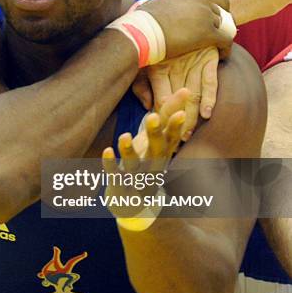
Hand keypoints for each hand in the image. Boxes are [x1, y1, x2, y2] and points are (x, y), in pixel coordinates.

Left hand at [102, 89, 187, 217]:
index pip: (172, 138)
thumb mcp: (157, 141)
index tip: (180, 113)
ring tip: (124, 136)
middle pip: (156, 151)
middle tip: (152, 117)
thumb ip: (167, 116)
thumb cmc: (147, 161)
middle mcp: (153, 166)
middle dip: (155, 134)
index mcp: (163, 154)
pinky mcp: (119, 185)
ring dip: (129, 151)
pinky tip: (107, 150)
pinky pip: (115, 175)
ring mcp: (137, 178)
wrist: (134, 203)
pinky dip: (111, 164)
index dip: (175, 125)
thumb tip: (185, 89)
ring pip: (134, 165)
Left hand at [132, 47, 218, 140]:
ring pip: (194, 95)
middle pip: (178, 100)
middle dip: (177, 121)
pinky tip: (207, 114)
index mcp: (157, 67)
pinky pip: (210, 81)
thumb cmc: (155, 43)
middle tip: (175, 140)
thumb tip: (149, 107)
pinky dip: (210, 98)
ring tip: (188, 134)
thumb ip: (141, 85)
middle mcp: (176, 65)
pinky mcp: (208, 58)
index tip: (159, 132)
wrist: (178, 16)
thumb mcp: (142, 63)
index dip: (161, 116)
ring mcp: (193, 62)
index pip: (161, 98)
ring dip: (192, 116)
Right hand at [140, 0, 232, 57]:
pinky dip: (226, 48)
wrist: (141, 32)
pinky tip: (222, 56)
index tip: (208, 23)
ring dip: (222, 35)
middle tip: (216, 35)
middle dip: (220, 23)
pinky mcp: (207, 33)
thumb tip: (149, 6)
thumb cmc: (141, 23)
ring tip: (218, 47)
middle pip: (222, 10)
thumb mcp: (153, 6)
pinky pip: (226, 40)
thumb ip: (160, 4)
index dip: (213, 11)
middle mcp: (200, 0)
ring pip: (226, 25)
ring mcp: (205, 16)